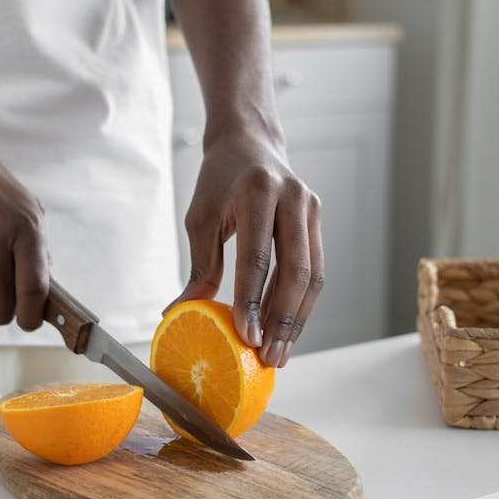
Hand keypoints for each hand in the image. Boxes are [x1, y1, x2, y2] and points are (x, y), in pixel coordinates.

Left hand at [173, 133, 323, 367]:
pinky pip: (315, 270)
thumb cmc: (220, 180)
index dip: (253, 300)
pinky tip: (287, 330)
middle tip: (269, 357)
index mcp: (258, 190)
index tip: (246, 336)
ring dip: (297, 319)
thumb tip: (180, 314)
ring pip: (313, 275)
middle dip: (282, 319)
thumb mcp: (200, 217)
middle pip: (295, 269)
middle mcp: (292, 197)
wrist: (250, 141)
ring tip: (280, 354)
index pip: (257, 256)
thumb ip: (200, 266)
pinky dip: (302, 304)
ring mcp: (311, 208)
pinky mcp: (319, 220)